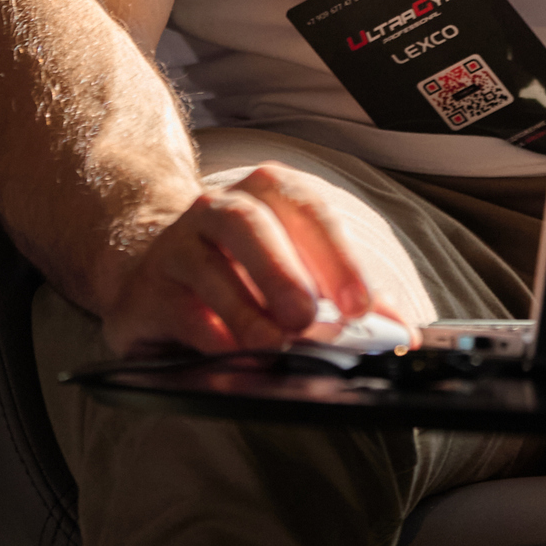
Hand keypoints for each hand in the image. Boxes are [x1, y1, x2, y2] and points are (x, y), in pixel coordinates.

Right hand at [101, 162, 411, 356]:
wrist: (152, 264)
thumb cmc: (243, 267)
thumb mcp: (297, 267)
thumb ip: (346, 293)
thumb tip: (400, 329)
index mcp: (268, 193)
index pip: (308, 210)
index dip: (337, 256)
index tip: (361, 305)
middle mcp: (219, 208)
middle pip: (251, 224)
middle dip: (283, 272)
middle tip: (308, 319)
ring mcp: (177, 245)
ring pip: (208, 264)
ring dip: (245, 308)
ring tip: (274, 343)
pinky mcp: (145, 289)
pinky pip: (175, 306)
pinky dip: (204, 330)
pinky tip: (227, 352)